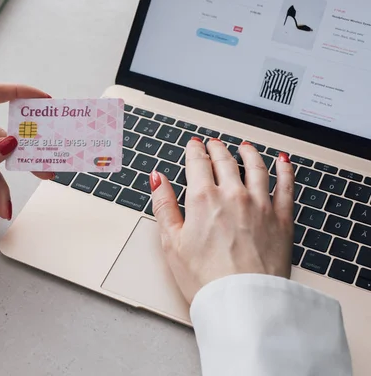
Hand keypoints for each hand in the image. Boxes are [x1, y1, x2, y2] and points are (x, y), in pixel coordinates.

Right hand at [150, 138, 294, 302]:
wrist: (242, 301)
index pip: (198, 163)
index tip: (193, 145)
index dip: (194, 151)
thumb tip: (157, 179)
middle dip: (217, 148)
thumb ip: (163, 205)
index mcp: (203, 199)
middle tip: (213, 143)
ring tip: (243, 146)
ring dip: (248, 152)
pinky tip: (282, 161)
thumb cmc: (206, 278)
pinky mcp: (281, 218)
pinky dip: (284, 169)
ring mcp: (260, 204)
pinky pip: (286, 185)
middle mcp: (233, 195)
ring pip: (255, 166)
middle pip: (225, 161)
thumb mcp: (171, 242)